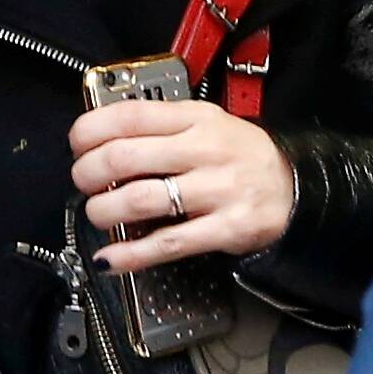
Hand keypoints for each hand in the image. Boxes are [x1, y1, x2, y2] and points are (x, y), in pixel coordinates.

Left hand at [70, 96, 295, 274]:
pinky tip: (111, 257)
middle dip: (89, 173)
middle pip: (125, 157)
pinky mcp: (225, 229)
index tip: (77, 144)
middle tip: (83, 181)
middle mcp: (206, 151)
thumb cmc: (240, 157)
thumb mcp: (207, 124)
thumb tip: (101, 139)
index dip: (91, 130)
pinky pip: (167, 244)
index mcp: (196, 119)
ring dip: (103, 211)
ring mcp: (217, 191)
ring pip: (140, 200)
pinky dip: (130, 255)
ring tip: (97, 214)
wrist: (295, 190)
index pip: (131, 115)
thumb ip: (161, 127)